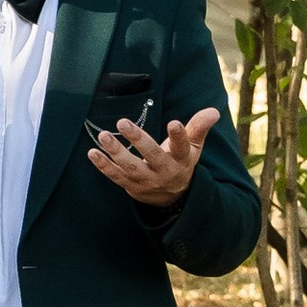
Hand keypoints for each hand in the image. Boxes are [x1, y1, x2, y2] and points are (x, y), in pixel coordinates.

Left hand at [88, 107, 218, 208]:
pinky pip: (115, 176)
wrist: (171, 196)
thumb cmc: (180, 162)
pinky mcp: (130, 185)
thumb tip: (213, 111)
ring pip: (131, 167)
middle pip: (152, 156)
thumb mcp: (192, 148)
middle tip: (123, 122)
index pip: (182, 147)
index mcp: (181, 160)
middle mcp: (164, 171)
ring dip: (116, 152)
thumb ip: (199, 128)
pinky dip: (103, 165)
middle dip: (138, 140)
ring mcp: (146, 180)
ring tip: (104, 135)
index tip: (174, 123)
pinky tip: (92, 152)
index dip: (179, 136)